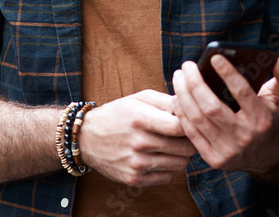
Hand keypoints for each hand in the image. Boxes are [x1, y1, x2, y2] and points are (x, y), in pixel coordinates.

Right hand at [79, 89, 197, 186]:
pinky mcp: (134, 179)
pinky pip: (168, 177)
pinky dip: (169, 168)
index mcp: (140, 119)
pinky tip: (159, 157)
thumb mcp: (139, 98)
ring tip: (172, 145)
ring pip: (180, 164)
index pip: (180, 127)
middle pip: (184, 148)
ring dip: (181, 155)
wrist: (87, 138)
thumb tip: (190, 107)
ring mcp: (136, 164)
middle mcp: (138, 143)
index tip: (191, 122)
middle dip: (190, 141)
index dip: (191, 125)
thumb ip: (167, 100)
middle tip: (185, 135)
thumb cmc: (118, 114)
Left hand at [171, 55, 278, 173]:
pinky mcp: (214, 159)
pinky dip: (182, 114)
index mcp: (262, 118)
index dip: (228, 73)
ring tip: (179, 77)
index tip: (214, 57)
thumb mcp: (278, 98)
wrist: (265, 155)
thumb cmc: (267, 118)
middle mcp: (245, 136)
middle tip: (187, 65)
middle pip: (212, 107)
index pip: (242, 93)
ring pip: (198, 119)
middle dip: (195, 83)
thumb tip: (277, 61)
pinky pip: (192, 134)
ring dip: (183, 95)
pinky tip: (178, 97)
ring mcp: (228, 150)